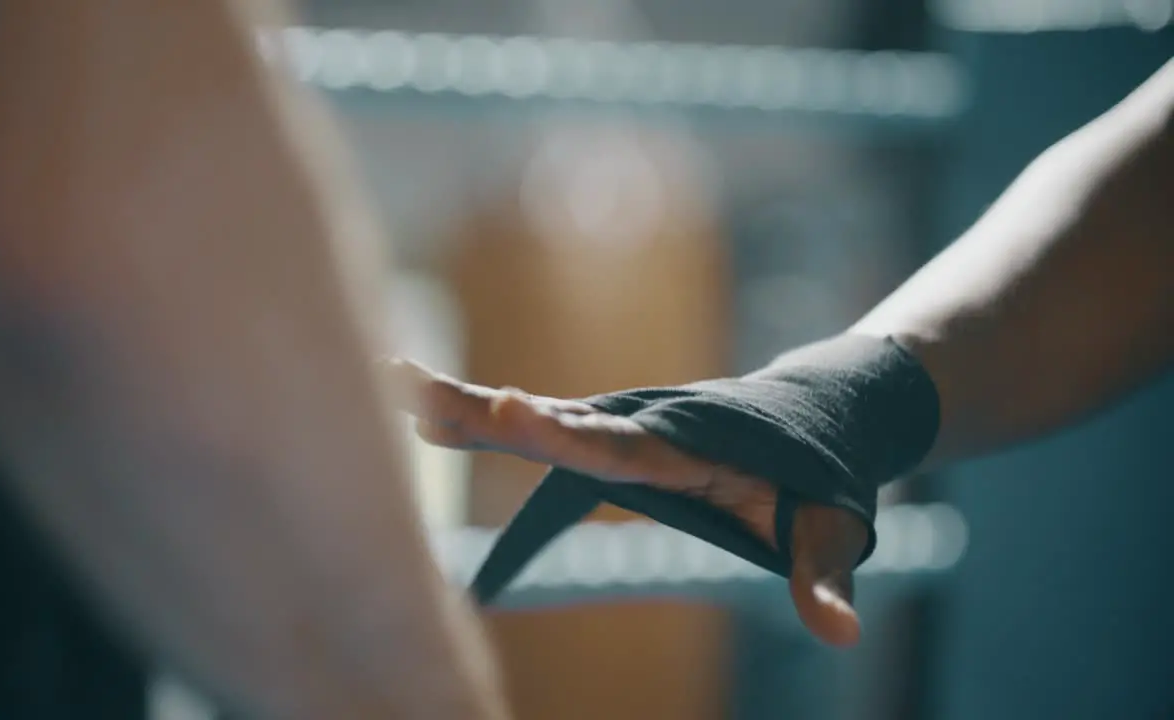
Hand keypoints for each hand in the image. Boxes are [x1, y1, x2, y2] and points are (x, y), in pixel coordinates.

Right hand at [384, 359, 868, 646]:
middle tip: (409, 385)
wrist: (807, 423)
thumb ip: (820, 577)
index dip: (564, 433)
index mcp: (682, 453)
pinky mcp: (601, 434)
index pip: (617, 446)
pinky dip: (477, 419)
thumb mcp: (823, 531)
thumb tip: (840, 633)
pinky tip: (419, 416)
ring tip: (389, 380)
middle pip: (552, 420)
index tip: (510, 404)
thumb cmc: (812, 483)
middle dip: (483, 409)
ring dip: (461, 405)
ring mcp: (615, 429)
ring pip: (530, 416)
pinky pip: (532, 427)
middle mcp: (637, 431)